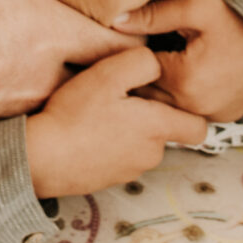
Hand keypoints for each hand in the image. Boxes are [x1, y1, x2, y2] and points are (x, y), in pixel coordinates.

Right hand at [0, 0, 136, 128]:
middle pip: (92, 83)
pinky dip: (8, 108)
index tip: (147, 37)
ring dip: (54, 93)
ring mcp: (11, 109)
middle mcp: (41, 77)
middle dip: (98, 74)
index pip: (118, 45)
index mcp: (48, 31)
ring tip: (45, 76)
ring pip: (53, 106)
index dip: (136, 41)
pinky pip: (9, 121)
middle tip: (105, 65)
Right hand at [23, 48, 208, 196]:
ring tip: (100, 114)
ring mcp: (131, 171)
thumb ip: (141, 62)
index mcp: (157, 128)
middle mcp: (151, 154)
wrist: (43, 158)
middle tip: (121, 98)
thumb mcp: (107, 74)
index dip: (189, 110)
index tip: (168, 96)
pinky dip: (112, 145)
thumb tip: (157, 63)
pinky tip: (89, 133)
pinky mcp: (111, 179)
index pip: (199, 127)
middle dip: (150, 115)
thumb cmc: (75, 115)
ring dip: (130, 130)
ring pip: (143, 144)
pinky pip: (122, 157)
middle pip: (166, 132)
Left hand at [130, 0, 242, 120]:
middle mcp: (196, 107)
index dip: (132, 54)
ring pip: (170, 106)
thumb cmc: (242, 18)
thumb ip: (153, 15)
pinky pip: (192, 110)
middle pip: (151, 94)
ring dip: (162, 88)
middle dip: (142, 75)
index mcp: (184, 81)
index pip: (138, 73)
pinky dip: (183, 96)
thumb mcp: (197, 8)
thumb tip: (116, 22)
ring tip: (162, 62)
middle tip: (141, 53)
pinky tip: (185, 73)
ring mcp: (213, 116)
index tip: (130, 40)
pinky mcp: (226, 116)